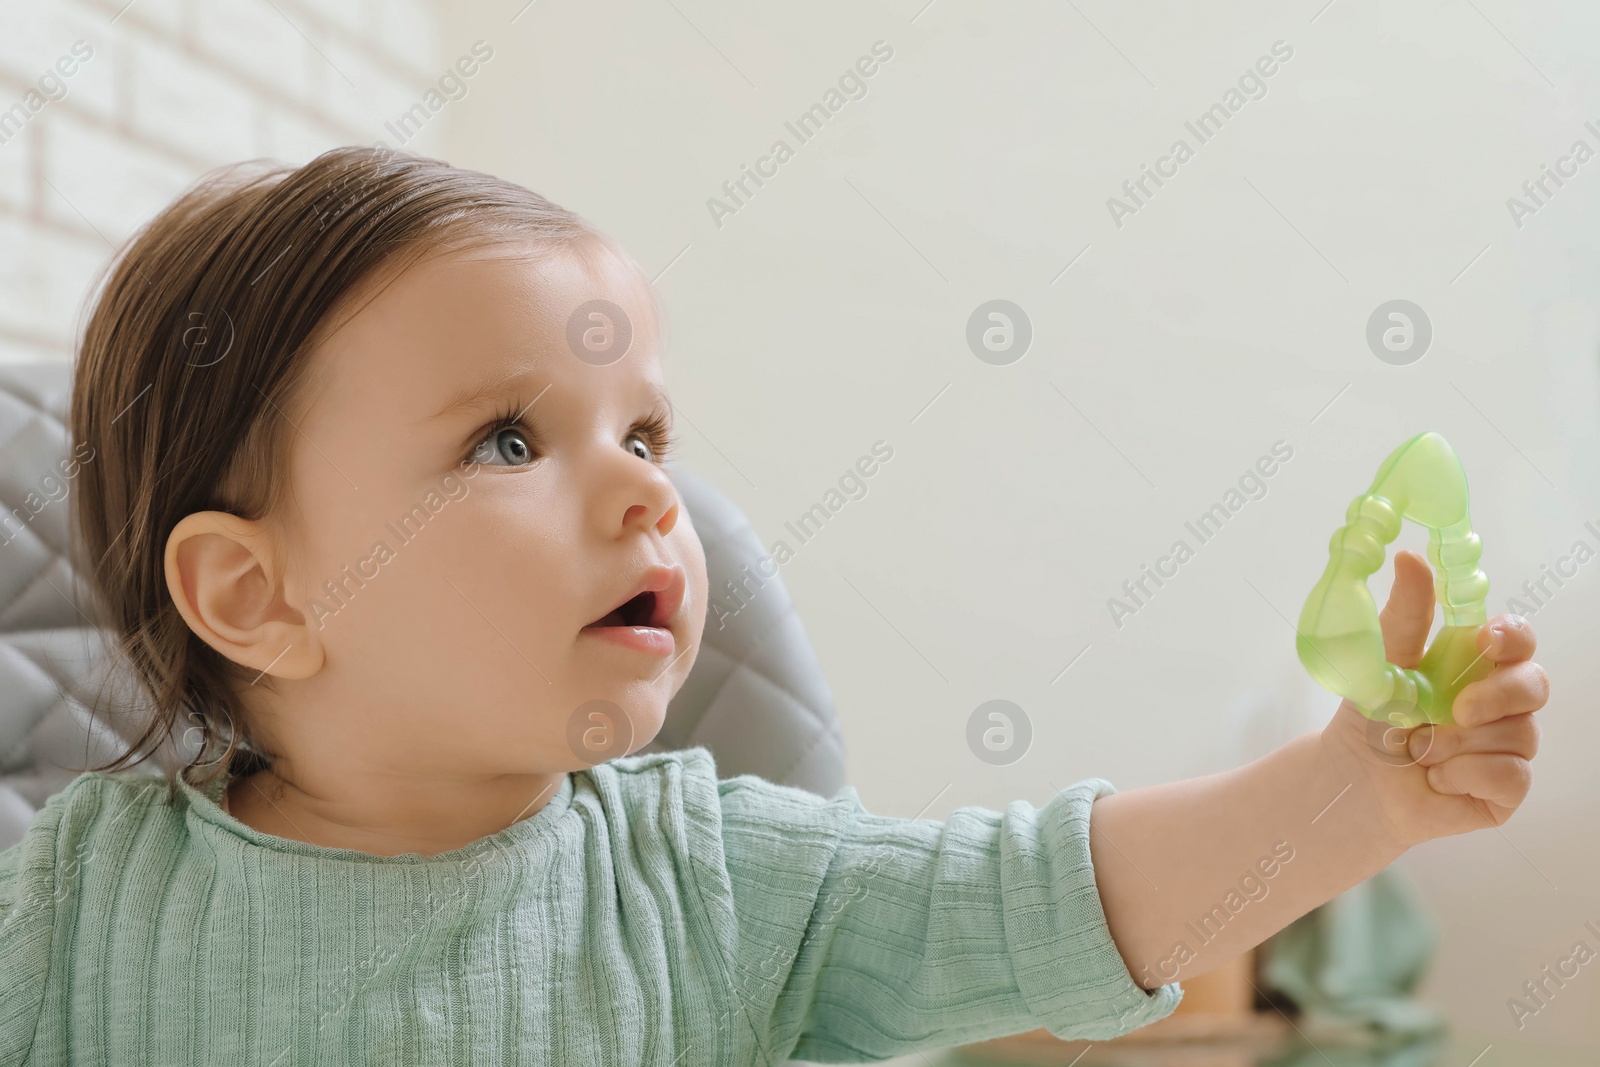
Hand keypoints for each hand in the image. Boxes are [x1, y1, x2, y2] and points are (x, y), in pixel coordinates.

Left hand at [1319, 549, 1548, 851]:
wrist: (1355, 778)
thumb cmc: (1374, 716)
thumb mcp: (1384, 664)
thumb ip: (1405, 616)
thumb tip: (1410, 558)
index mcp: (1477, 664)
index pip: (1518, 640)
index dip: (1513, 636)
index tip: (1488, 639)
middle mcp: (1503, 702)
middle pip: (1534, 685)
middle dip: (1498, 695)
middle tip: (1457, 709)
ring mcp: (1509, 745)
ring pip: (1517, 734)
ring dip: (1458, 744)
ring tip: (1419, 750)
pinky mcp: (1507, 788)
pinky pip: (1509, 777)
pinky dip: (1466, 776)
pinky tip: (1438, 778)